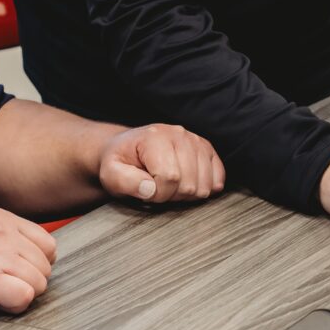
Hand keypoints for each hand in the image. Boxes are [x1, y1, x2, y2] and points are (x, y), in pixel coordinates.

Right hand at [0, 207, 57, 315]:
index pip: (47, 244)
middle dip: (29, 282)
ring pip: (40, 283)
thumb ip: (0, 236)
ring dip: (21, 295)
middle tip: (0, 288)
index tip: (13, 274)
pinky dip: (14, 307)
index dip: (34, 265)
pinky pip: (26, 297)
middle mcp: (2, 231)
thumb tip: (28, 256)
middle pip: (46, 266)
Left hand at [96, 123, 225, 203]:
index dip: (156, 194)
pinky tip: (188, 184)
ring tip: (170, 185)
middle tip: (157, 187)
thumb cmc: (120, 163)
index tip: (145, 189)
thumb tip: (149, 189)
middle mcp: (179, 134)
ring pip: (205, 185)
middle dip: (171, 195)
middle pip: (189, 184)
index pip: (169, 178)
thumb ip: (125, 181)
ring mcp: (195, 140)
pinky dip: (205, 187)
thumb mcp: (110, 174)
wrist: (128, 149)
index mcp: (154, 137)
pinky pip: (218, 177)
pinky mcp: (207, 149)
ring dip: (187, 194)